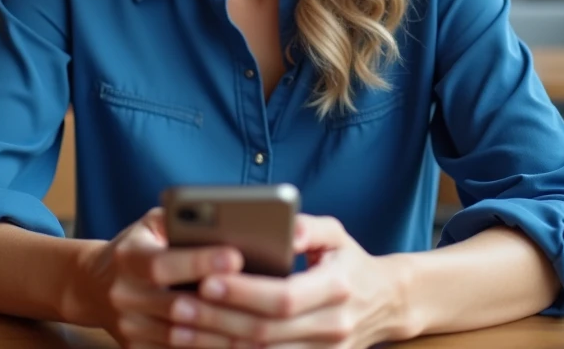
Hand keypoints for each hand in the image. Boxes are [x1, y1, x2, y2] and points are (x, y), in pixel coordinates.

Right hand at [68, 208, 264, 347]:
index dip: (199, 261)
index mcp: (128, 258)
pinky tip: (239, 343)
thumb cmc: (138, 247)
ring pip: (181, 338)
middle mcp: (124, 295)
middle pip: (177, 307)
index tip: (236, 256)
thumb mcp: (151, 224)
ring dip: (223, 335)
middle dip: (223, 305)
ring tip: (262, 327)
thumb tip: (227, 219)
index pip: (163, 263)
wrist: (94, 286)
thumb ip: (182, 218)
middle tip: (265, 300)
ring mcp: (128, 327)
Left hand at [167, 215, 420, 346]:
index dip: (243, 292)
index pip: (285, 296)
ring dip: (217, 345)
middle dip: (218, 320)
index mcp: (338, 288)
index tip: (206, 279)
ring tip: (178, 330)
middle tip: (178, 306)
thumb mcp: (337, 235)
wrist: (386, 303)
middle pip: (266, 332)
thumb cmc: (349, 261)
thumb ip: (309, 227)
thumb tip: (285, 227)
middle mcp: (334, 327)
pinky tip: (202, 346)